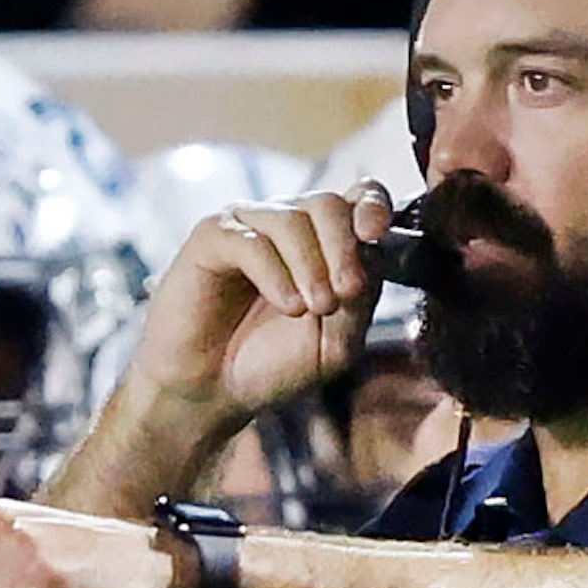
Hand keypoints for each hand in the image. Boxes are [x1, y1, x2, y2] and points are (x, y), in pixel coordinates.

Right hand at [124, 187, 396, 432]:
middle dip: (344, 249)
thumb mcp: (336, 343)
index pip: (360, 197)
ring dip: (311, 266)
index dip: (372, 205)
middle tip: (346, 294)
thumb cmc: (273, 363)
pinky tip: (288, 305)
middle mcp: (290, 225)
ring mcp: (250, 226)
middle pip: (328, 204)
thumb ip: (361, 300)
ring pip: (292, 219)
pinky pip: (251, 240)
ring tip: (312, 309)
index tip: (375, 233)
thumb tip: (370, 254)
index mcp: (327, 242)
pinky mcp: (212, 237)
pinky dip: (275, 273)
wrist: (213, 390)